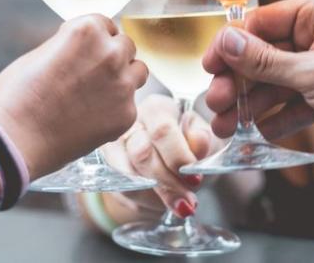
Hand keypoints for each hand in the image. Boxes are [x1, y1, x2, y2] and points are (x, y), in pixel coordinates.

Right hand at [0, 15, 147, 178]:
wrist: (13, 141)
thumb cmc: (16, 96)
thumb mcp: (40, 53)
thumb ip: (70, 45)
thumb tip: (84, 48)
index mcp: (87, 30)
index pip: (106, 24)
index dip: (95, 39)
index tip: (84, 53)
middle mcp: (111, 53)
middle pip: (126, 46)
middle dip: (111, 57)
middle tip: (90, 76)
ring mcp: (122, 84)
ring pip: (138, 71)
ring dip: (124, 77)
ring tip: (98, 94)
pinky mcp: (126, 114)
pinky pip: (130, 104)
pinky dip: (116, 109)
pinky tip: (91, 118)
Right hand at [101, 95, 216, 216]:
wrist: (174, 163)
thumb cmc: (191, 146)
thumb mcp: (206, 138)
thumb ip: (203, 140)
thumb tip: (197, 141)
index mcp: (156, 109)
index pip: (162, 131)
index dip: (178, 157)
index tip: (195, 178)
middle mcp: (130, 124)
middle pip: (142, 154)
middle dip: (168, 182)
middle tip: (189, 200)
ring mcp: (114, 146)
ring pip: (129, 176)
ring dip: (157, 196)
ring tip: (180, 204)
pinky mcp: (107, 170)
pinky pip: (124, 192)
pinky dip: (146, 202)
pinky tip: (162, 203)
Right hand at [202, 0, 313, 153]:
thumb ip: (266, 61)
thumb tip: (225, 43)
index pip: (263, 22)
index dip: (233, 46)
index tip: (209, 67)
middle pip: (265, 54)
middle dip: (240, 81)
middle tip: (215, 102)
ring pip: (276, 81)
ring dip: (251, 104)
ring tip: (225, 126)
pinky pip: (292, 101)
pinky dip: (275, 116)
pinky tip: (253, 132)